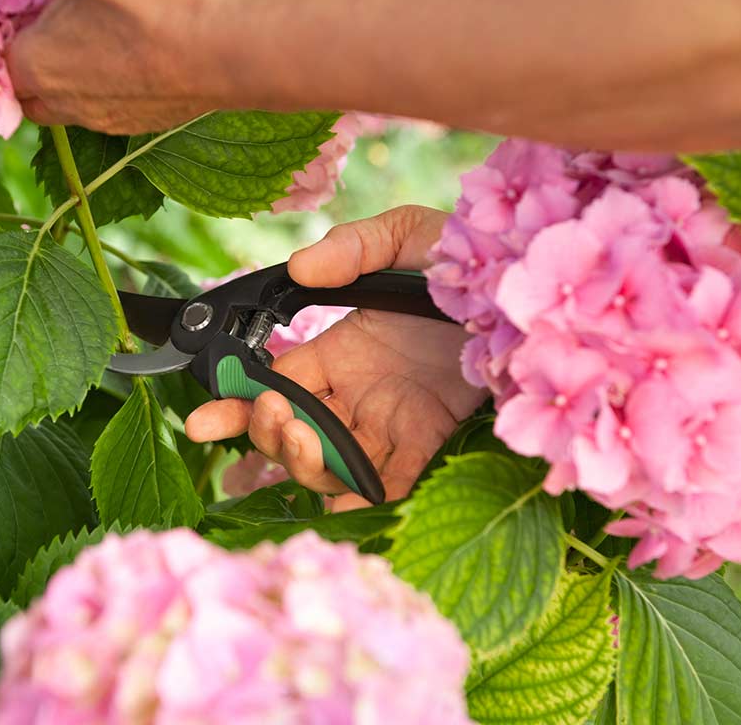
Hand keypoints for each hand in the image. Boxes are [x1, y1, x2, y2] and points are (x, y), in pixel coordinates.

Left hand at [0, 0, 237, 133]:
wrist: (245, 43)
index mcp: (38, 69)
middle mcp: (71, 106)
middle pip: (29, 87)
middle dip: (30, 53)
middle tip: (50, 8)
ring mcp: (117, 118)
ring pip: (75, 97)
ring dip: (75, 64)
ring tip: (95, 18)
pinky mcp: (157, 118)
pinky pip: (118, 100)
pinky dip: (115, 74)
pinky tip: (138, 39)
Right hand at [185, 206, 488, 510]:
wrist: (537, 289)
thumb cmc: (475, 253)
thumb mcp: (408, 235)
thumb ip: (353, 246)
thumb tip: (301, 266)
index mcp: (341, 349)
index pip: (275, 384)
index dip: (236, 406)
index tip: (202, 423)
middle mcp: (359, 393)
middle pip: (294, 434)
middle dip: (267, 436)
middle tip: (274, 417)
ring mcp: (393, 422)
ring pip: (332, 465)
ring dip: (306, 465)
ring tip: (301, 440)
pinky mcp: (432, 443)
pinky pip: (391, 481)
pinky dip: (365, 498)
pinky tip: (346, 505)